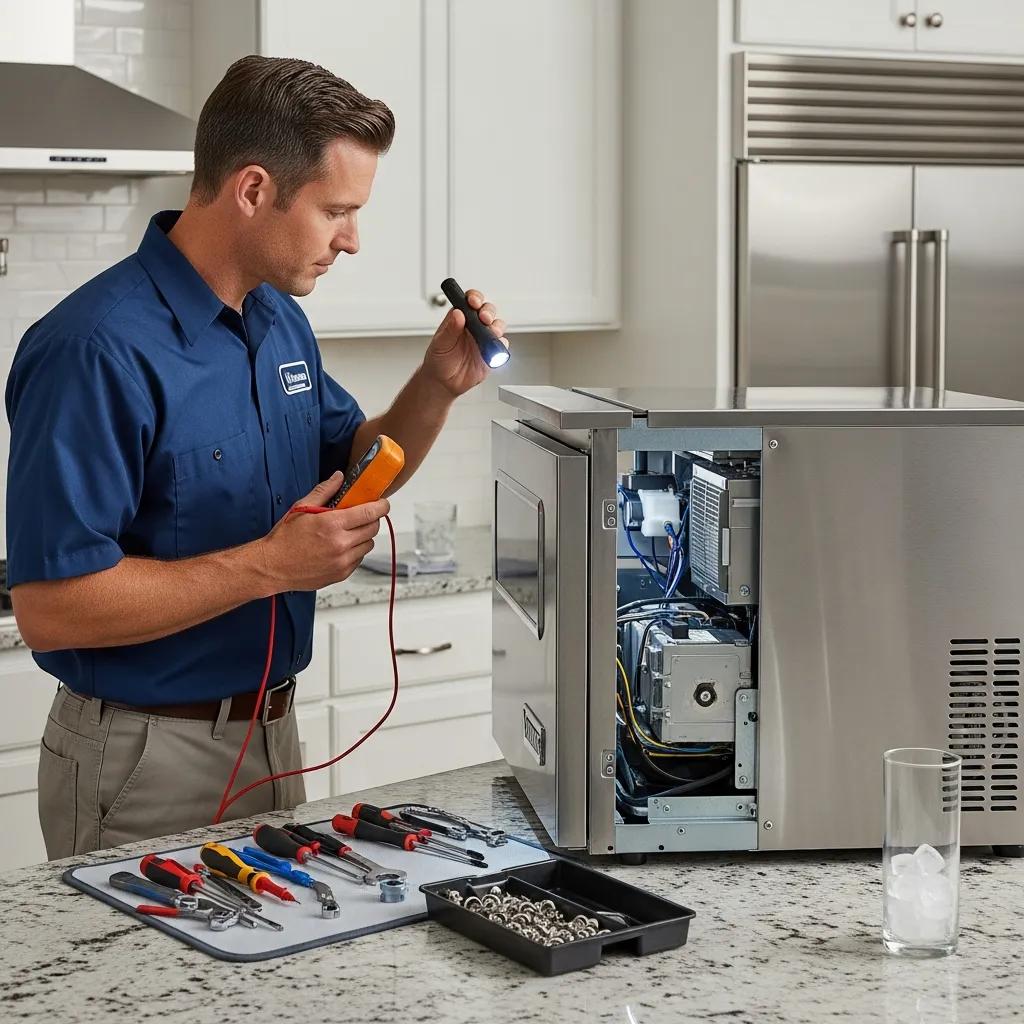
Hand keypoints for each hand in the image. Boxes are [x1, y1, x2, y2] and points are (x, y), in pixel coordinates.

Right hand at [256, 471, 389, 592]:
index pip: (370, 512)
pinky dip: (355, 551)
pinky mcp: (342, 574)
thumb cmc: (284, 539)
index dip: (381, 506)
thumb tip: (339, 477)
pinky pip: (359, 558)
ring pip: (368, 544)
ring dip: (363, 536)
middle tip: (361, 516)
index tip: (382, 503)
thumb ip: (325, 491)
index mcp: (332, 524)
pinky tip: (339, 547)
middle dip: (371, 519)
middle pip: (373, 528)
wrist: (272, 567)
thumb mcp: (301, 508)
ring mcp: (343, 561)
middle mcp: (341, 544)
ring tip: (346, 533)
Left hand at [422, 288, 508, 397]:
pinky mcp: (491, 352)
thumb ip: (450, 329)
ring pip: (497, 325)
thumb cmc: (439, 360)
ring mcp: (484, 338)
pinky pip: (501, 346)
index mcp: (460, 318)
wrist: (444, 382)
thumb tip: (458, 314)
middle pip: (487, 310)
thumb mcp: (440, 343)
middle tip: (484, 319)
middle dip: (488, 312)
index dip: (474, 298)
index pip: (470, 301)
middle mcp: (474, 326)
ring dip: (497, 327)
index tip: (473, 302)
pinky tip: (494, 349)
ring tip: (491, 334)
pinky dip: (501, 346)